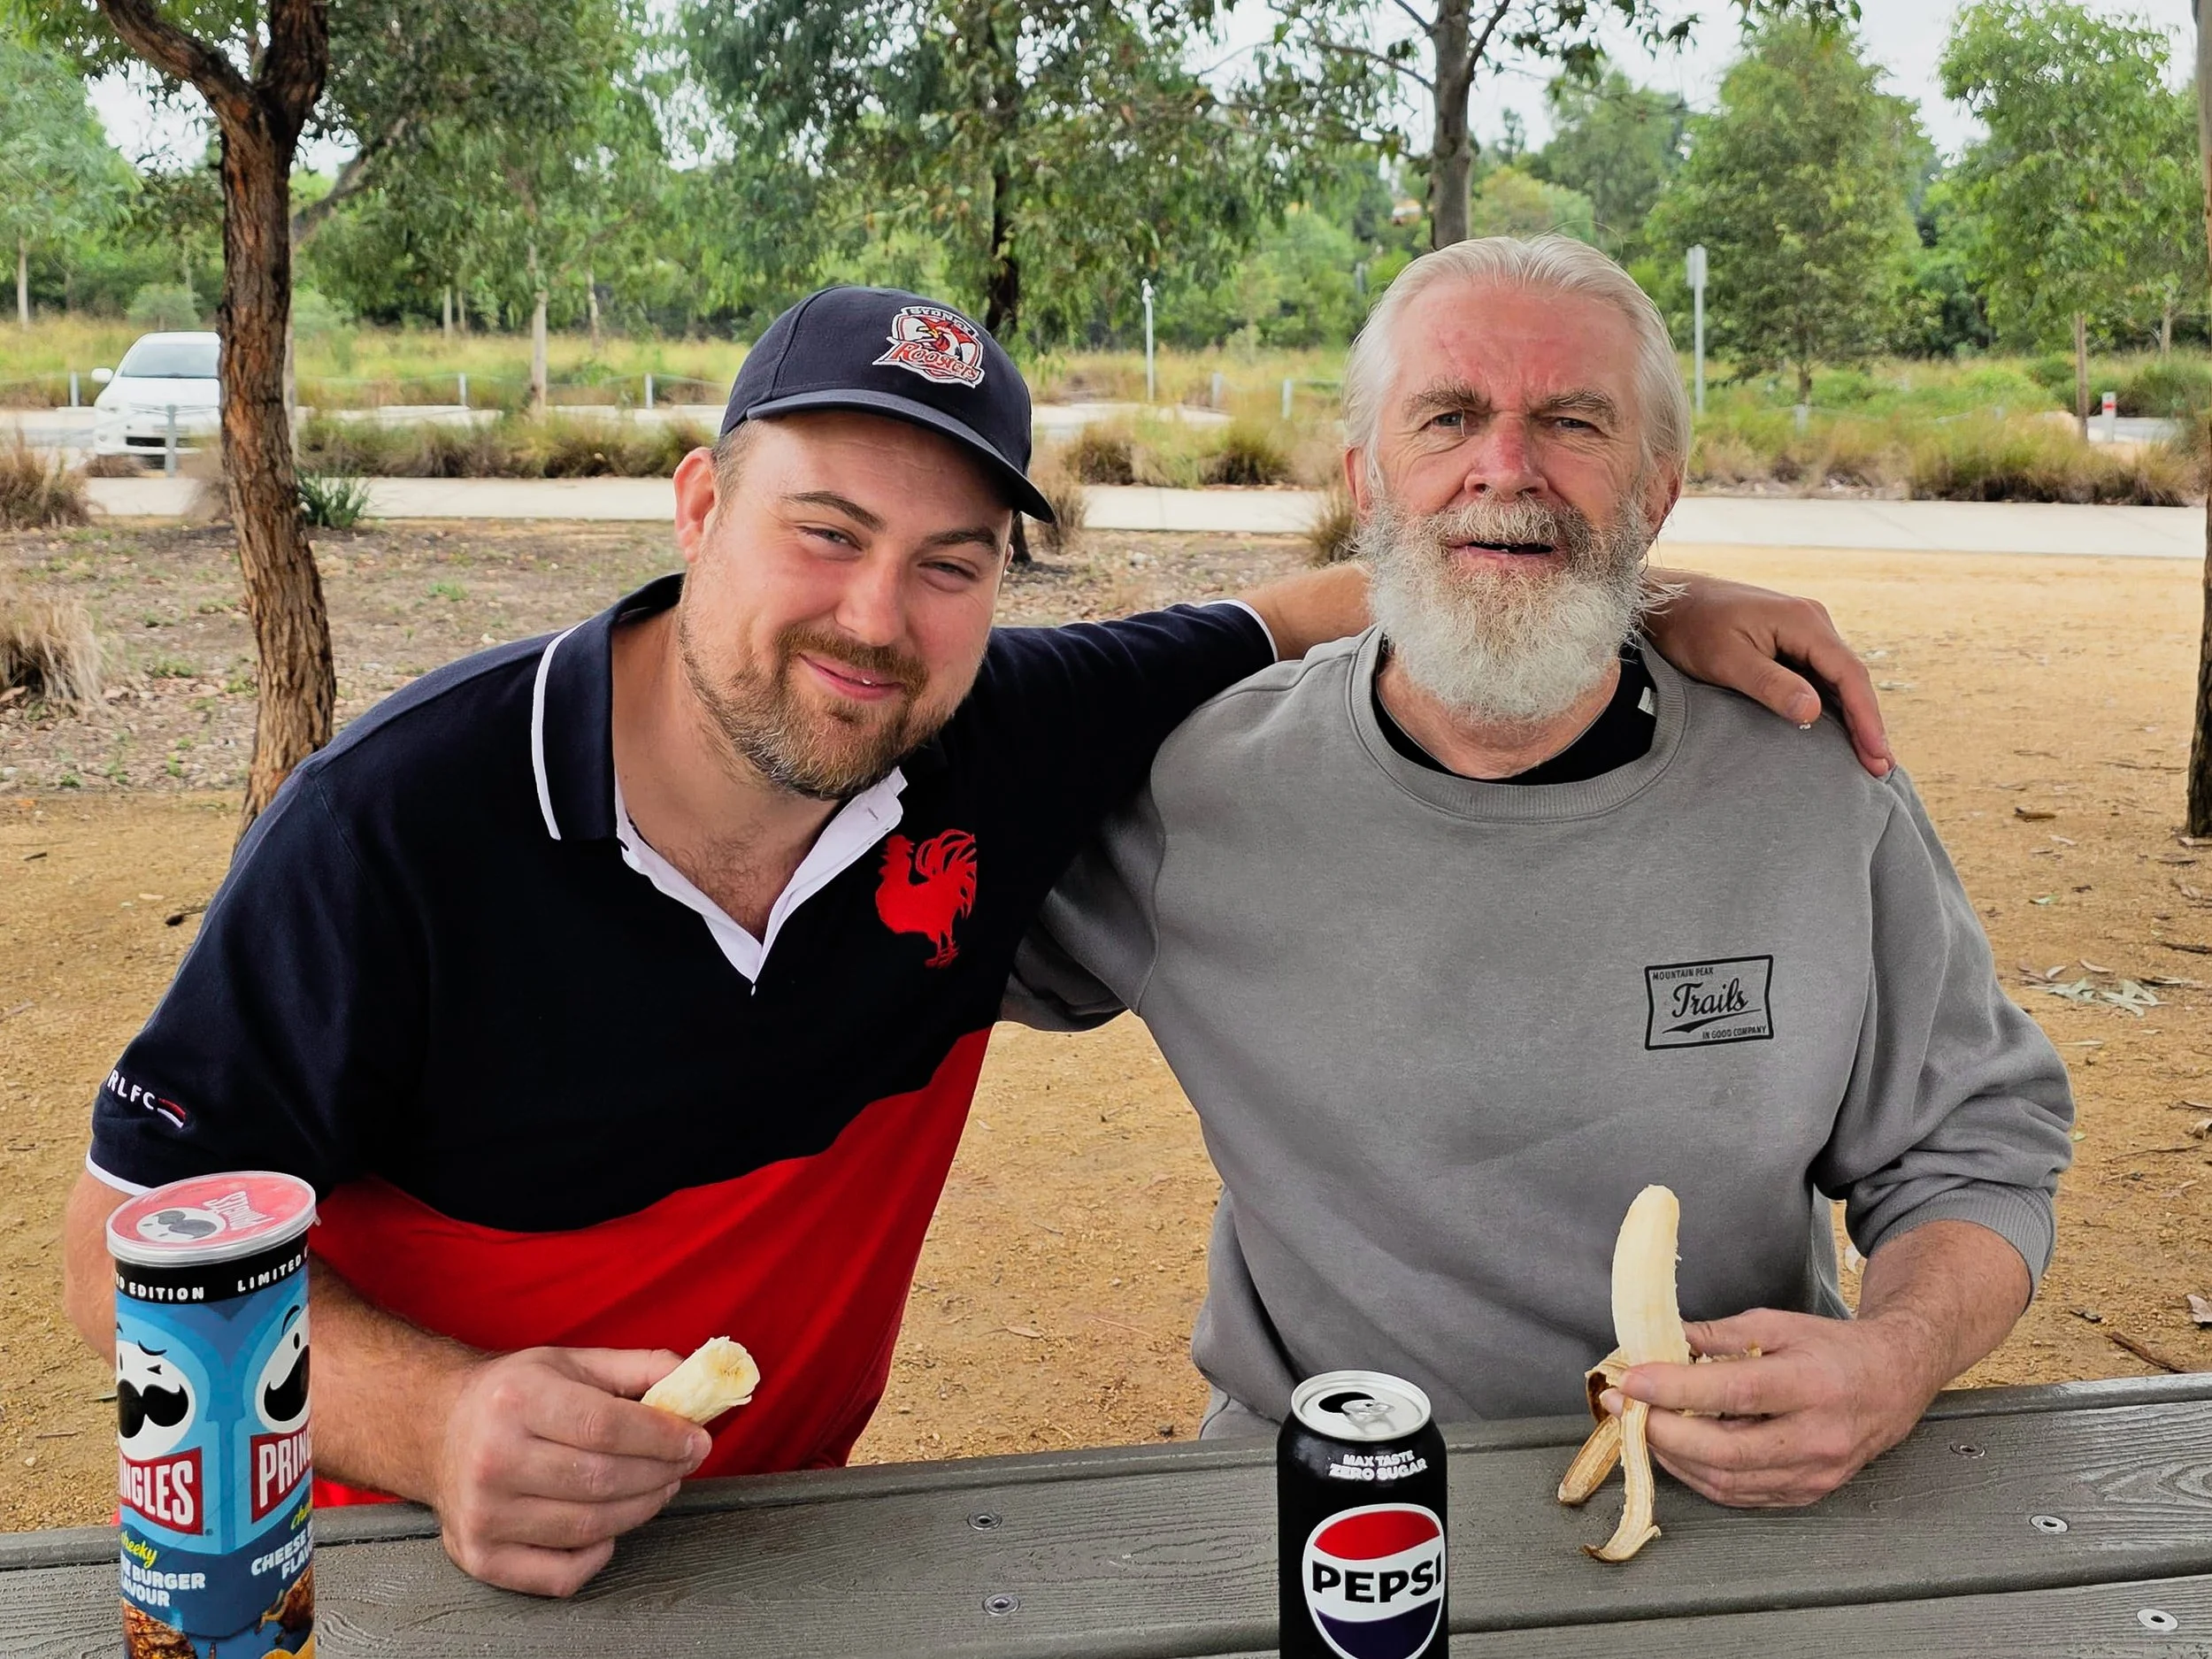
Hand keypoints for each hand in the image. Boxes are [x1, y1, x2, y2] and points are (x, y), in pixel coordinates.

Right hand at [432, 1346, 710, 1596]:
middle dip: (661, 1473)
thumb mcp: (572, 1362)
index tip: (698, 1440)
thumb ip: (638, 1368)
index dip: (663, 1437)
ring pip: (590, 1528)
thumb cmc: (515, 1395)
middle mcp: (493, 1458)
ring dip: (641, 1509)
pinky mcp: (480, 1556)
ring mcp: (484, 1513)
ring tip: (659, 1486)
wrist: (437, 1429)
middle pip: (603, 1480)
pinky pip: (560, 1575)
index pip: (606, 1426)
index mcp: (516, 1400)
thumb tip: (693, 1382)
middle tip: (684, 1463)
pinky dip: (598, 1556)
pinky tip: (610, 1528)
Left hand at [1609, 1308, 1942, 1507]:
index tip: (1632, 1379)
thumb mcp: (1778, 1324)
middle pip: (1725, 1451)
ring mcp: (1814, 1473)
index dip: (1676, 1389)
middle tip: (1625, 1408)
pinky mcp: (1808, 1493)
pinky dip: (1700, 1475)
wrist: (1893, 1382)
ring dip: (1674, 1457)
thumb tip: (1662, 1339)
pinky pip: (1741, 1495)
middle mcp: (1816, 1437)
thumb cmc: (1832, 1348)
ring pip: (1727, 1480)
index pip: (1734, 1393)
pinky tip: (1677, 1450)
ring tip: (1642, 1426)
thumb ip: (1720, 1335)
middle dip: (1663, 1432)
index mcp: (1812, 1384)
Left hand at [1642, 571, 1892, 776]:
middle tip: (1880, 769)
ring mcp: (1803, 631)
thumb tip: (1814, 713)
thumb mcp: (1727, 660)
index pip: (1848, 674)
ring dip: (1853, 717)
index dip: (1866, 717)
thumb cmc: (1692, 628)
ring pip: (1837, 679)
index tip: (1876, 754)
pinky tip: (1839, 732)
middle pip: (1850, 678)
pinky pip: (1819, 677)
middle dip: (1867, 723)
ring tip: (1868, 758)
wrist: (1669, 602)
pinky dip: (1832, 705)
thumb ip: (1770, 684)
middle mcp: (1812, 622)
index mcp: (1804, 621)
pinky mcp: (1790, 643)